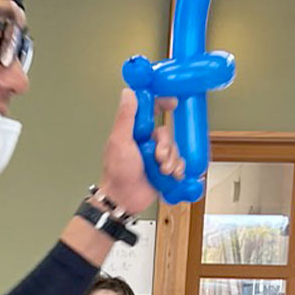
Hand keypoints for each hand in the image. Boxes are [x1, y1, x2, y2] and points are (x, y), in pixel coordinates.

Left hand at [98, 90, 183, 215]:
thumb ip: (125, 117)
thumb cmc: (117, 174)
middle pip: (166, 132)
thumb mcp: (120, 141)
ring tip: (162, 171)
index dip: (162, 103)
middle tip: (158, 156)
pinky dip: (178, 168)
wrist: (123, 200)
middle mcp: (145, 143)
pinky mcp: (162, 170)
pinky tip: (172, 175)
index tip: (173, 102)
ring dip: (171, 159)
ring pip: (174, 149)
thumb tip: (128, 93)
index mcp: (134, 132)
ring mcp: (154, 157)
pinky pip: (178, 163)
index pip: (150, 111)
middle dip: (166, 145)